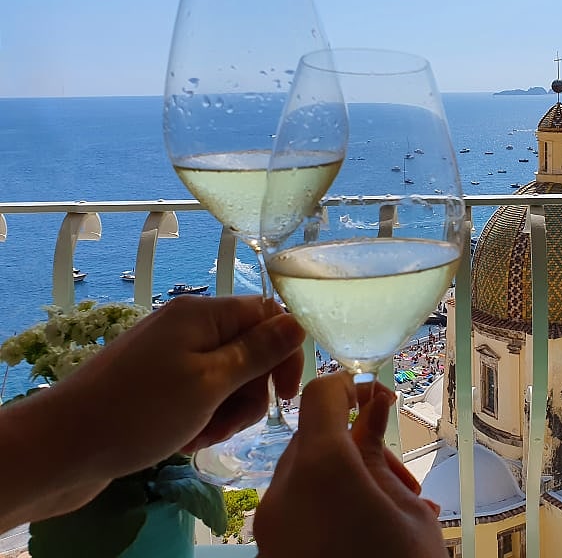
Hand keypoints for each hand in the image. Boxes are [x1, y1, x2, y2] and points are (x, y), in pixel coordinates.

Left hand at [0, 295, 305, 529]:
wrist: (61, 447)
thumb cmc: (140, 411)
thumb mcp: (210, 383)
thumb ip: (259, 352)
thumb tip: (299, 322)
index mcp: (203, 314)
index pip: (269, 316)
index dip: (285, 353)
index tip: (283, 396)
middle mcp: (188, 327)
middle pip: (250, 350)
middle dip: (251, 392)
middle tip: (231, 425)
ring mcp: (170, 356)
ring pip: (228, 377)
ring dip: (227, 411)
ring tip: (203, 436)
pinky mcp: (156, 384)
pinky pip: (200, 393)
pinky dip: (203, 416)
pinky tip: (186, 439)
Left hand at [255, 373, 443, 557]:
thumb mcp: (409, 512)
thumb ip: (380, 453)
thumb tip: (374, 408)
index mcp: (320, 469)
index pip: (320, 395)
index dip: (351, 386)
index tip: (380, 400)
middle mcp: (282, 493)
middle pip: (314, 439)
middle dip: (356, 444)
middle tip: (399, 477)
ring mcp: (271, 527)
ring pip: (305, 475)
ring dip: (343, 477)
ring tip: (387, 511)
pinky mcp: (270, 551)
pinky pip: (297, 510)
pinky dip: (327, 506)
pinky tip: (363, 528)